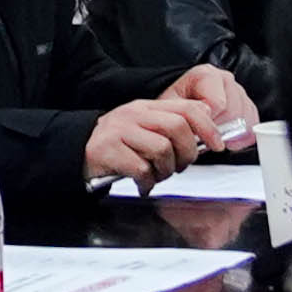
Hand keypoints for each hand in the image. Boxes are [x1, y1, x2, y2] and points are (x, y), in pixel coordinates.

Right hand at [89, 77, 249, 186]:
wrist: (75, 149)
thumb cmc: (115, 143)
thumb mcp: (143, 127)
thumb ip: (170, 124)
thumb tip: (205, 127)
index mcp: (147, 107)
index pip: (187, 109)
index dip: (208, 128)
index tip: (217, 145)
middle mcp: (134, 115)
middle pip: (178, 129)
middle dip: (187, 154)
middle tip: (179, 167)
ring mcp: (120, 131)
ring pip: (162, 150)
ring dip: (165, 170)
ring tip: (155, 176)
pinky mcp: (109, 151)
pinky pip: (141, 168)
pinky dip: (147, 181)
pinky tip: (142, 184)